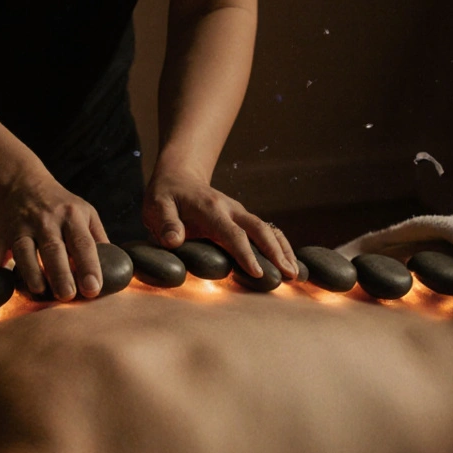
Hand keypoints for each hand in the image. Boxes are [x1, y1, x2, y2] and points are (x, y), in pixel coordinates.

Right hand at [0, 171, 108, 300]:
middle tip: (68, 296)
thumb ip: (97, 238)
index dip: (89, 266)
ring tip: (38, 291)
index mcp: (71, 216)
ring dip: (30, 271)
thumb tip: (114, 268)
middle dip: (60, 273)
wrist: (22, 182)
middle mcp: (46, 220)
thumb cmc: (60, 205)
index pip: (83, 243)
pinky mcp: (1, 232)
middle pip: (53, 249)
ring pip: (24, 250)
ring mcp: (21, 226)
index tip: (93, 288)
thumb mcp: (84, 212)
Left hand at [141, 169, 296, 278]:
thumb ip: (165, 224)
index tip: (257, 272)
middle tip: (290, 275)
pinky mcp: (242, 218)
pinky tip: (288, 261)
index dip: (245, 253)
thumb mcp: (156, 207)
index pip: (232, 233)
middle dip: (276, 252)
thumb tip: (173, 241)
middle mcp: (230, 209)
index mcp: (210, 209)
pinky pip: (265, 230)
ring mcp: (239, 212)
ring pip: (267, 229)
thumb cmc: (165, 196)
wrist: (179, 177)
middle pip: (259, 229)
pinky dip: (279, 244)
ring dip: (282, 249)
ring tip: (296, 273)